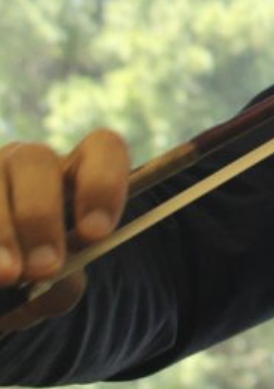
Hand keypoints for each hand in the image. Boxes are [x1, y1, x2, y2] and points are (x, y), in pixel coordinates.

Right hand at [0, 130, 128, 331]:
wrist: (2, 286)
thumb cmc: (37, 279)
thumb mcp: (58, 285)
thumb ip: (63, 283)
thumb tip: (45, 276)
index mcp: (76, 172)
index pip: (103, 147)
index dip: (103, 184)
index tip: (96, 234)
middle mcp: (30, 163)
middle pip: (36, 160)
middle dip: (40, 215)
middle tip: (45, 266)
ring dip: (3, 231)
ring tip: (9, 274)